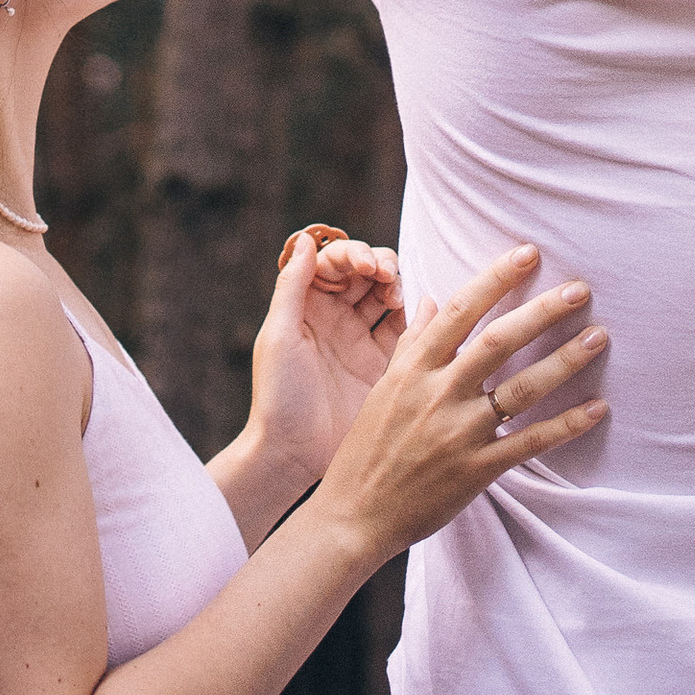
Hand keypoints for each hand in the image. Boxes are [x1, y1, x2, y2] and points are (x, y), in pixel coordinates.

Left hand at [243, 232, 406, 495]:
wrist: (293, 455)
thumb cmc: (277, 396)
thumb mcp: (279, 336)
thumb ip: (292, 286)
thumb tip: (305, 239)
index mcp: (307, 306)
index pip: (334, 263)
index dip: (351, 255)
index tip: (363, 267)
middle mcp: (335, 318)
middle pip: (366, 273)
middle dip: (379, 265)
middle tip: (386, 277)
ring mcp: (361, 341)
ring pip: (388, 296)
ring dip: (396, 286)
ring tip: (397, 296)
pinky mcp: (383, 365)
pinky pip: (405, 330)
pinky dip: (415, 315)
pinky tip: (417, 313)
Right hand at [314, 247, 608, 565]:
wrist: (354, 515)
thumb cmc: (367, 448)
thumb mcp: (384, 387)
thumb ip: (412, 342)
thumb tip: (433, 299)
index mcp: (414, 368)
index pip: (461, 310)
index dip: (496, 278)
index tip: (528, 252)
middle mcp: (438, 394)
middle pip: (498, 342)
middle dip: (542, 312)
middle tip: (580, 289)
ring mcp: (458, 433)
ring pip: (521, 390)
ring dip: (563, 361)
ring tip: (598, 337)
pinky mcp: (476, 470)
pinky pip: (529, 443)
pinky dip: (565, 425)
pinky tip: (597, 408)